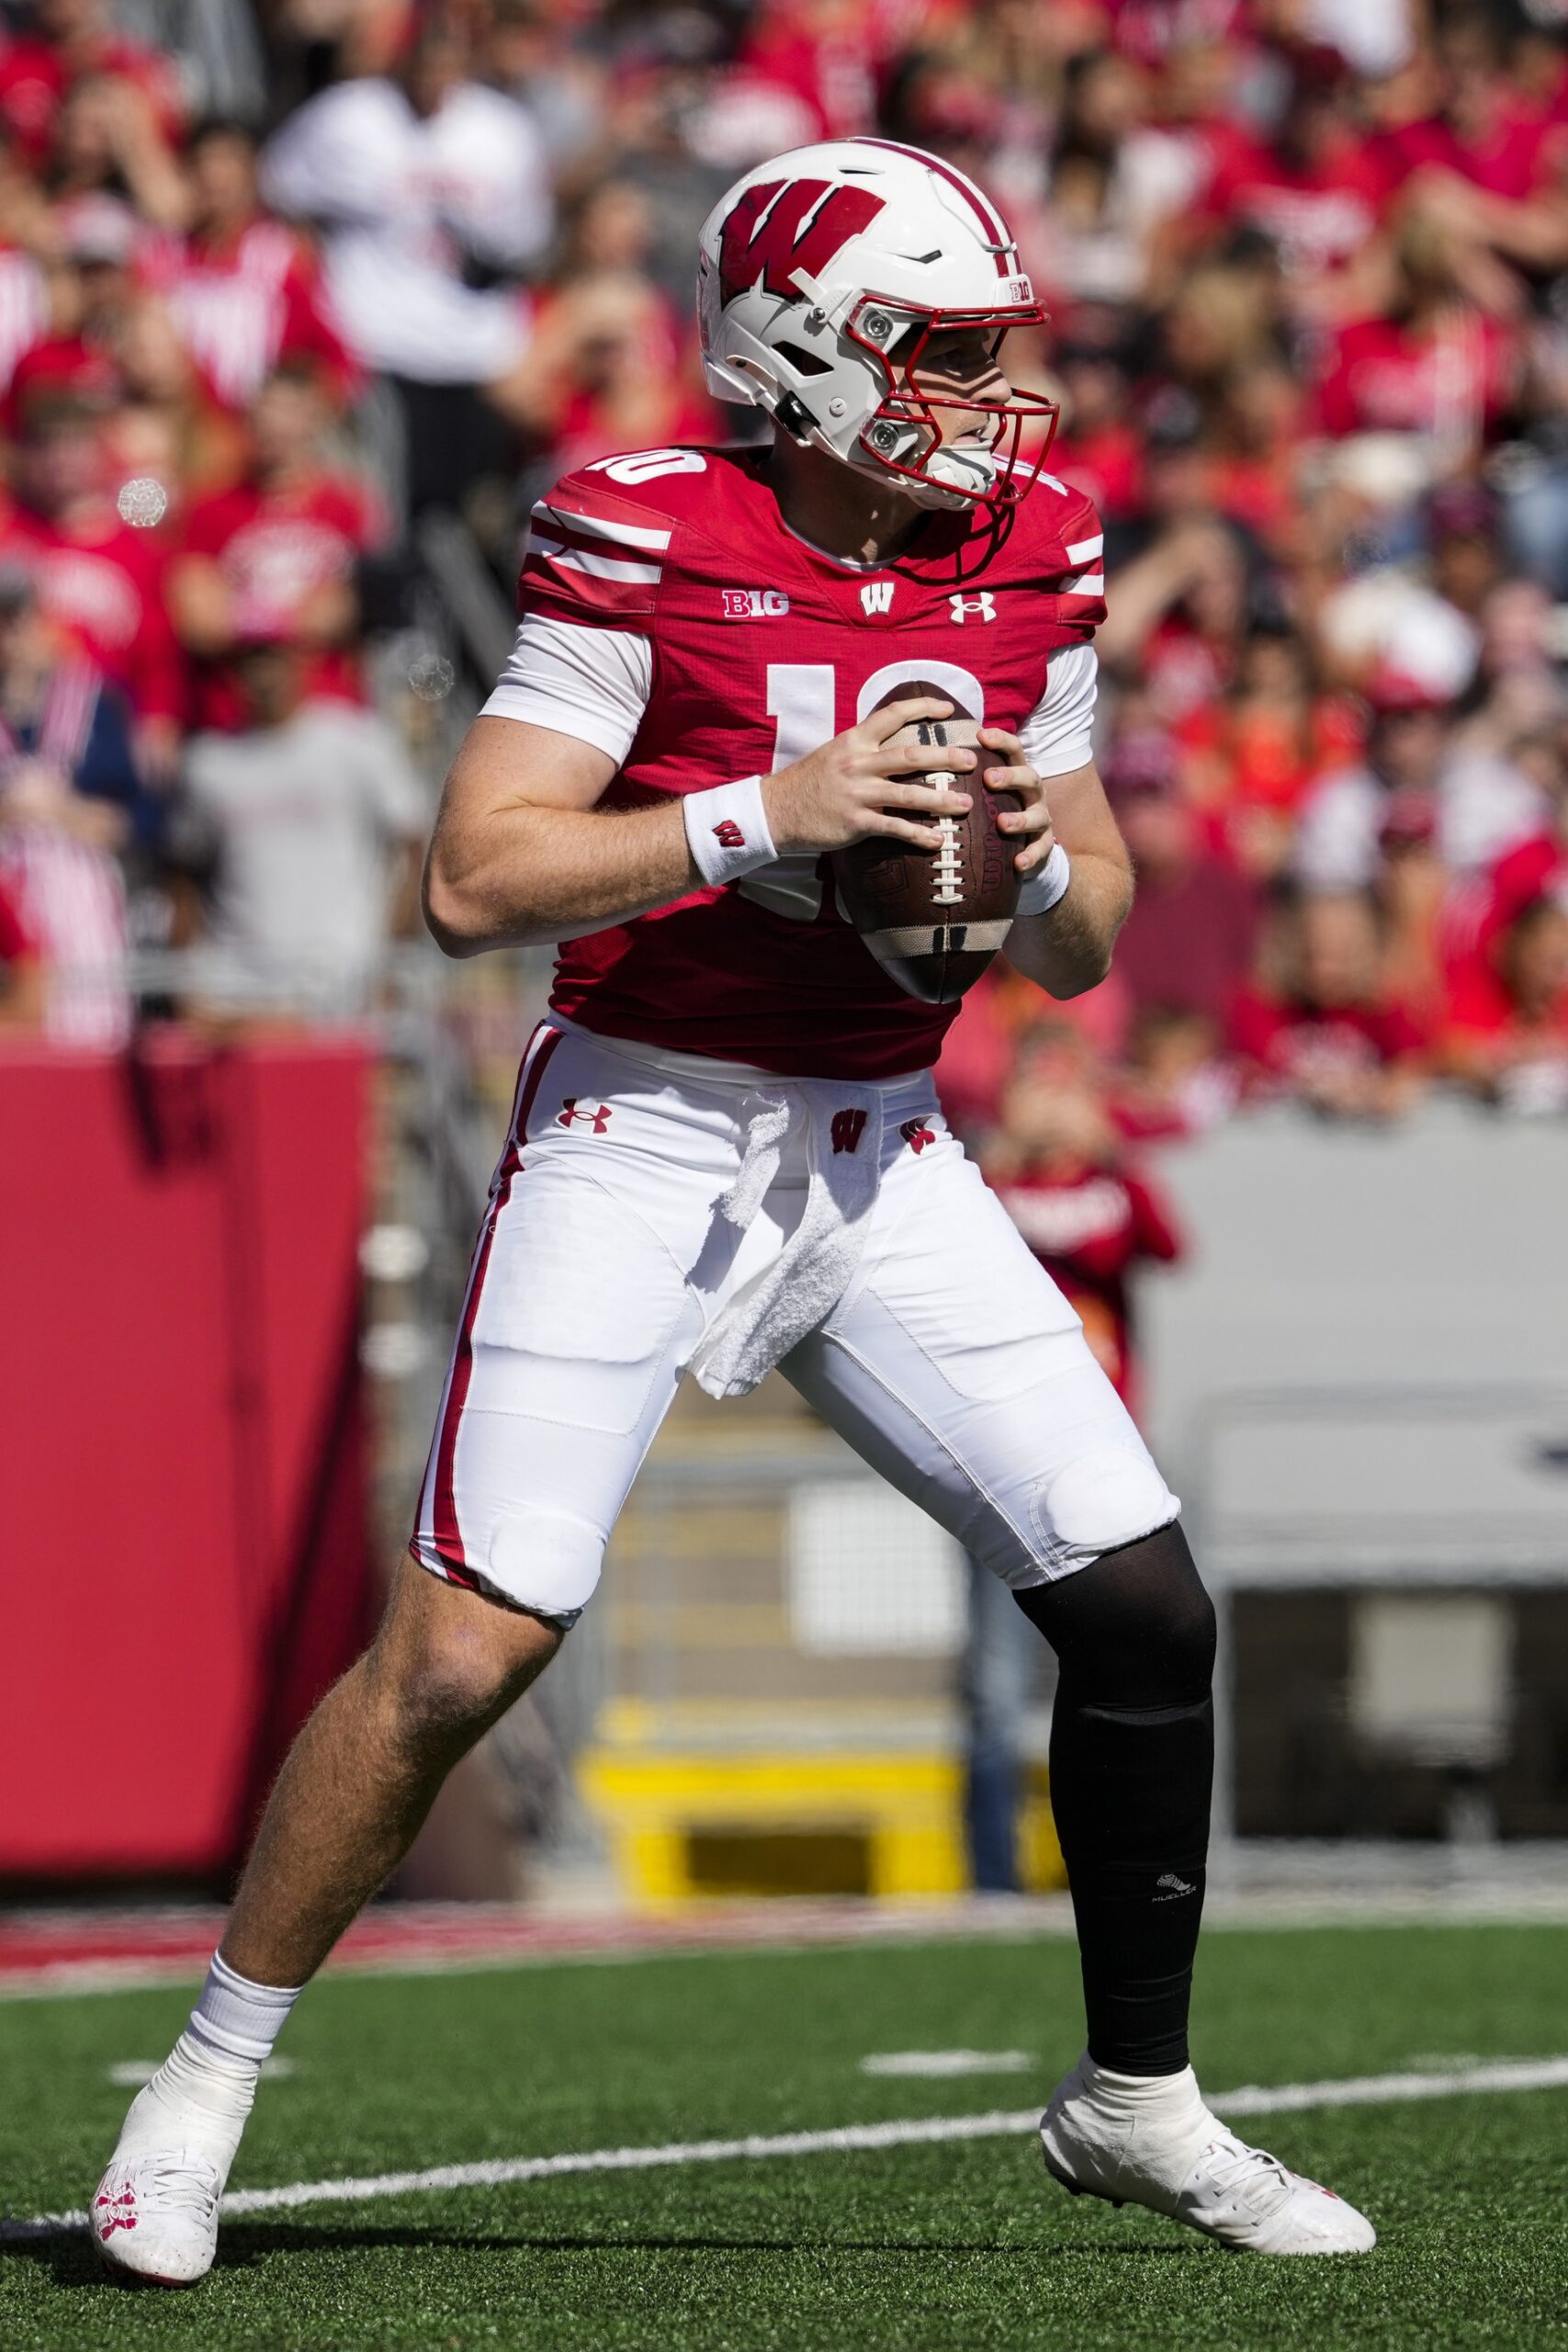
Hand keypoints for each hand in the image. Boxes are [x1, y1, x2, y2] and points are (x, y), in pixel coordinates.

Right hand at [762, 696, 975, 854]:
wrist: (777, 810)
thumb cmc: (808, 782)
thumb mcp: (834, 753)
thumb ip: (864, 748)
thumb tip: (894, 743)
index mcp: (854, 741)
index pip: (893, 714)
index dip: (923, 708)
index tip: (948, 709)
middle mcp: (858, 763)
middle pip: (910, 755)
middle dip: (945, 757)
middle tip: (972, 760)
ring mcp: (857, 794)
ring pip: (908, 794)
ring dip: (940, 800)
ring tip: (965, 805)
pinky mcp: (855, 822)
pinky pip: (894, 828)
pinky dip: (918, 834)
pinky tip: (937, 840)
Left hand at [977, 726, 1054, 874]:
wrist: (1023, 844)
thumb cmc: (995, 809)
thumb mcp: (985, 790)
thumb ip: (967, 776)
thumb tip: (927, 758)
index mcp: (1017, 774)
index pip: (1013, 750)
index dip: (1000, 740)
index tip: (980, 734)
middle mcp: (1032, 792)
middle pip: (1029, 777)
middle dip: (1010, 777)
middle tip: (988, 778)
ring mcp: (1041, 816)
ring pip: (1038, 814)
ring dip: (1021, 819)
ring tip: (1002, 823)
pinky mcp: (1044, 842)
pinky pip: (1041, 849)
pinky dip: (1031, 856)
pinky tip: (1018, 863)